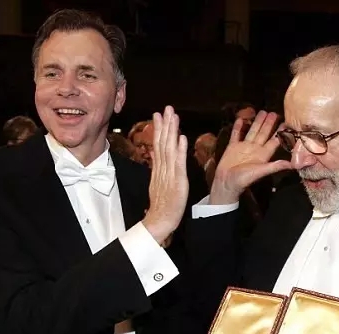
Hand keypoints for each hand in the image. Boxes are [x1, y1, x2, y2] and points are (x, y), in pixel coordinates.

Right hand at [142, 106, 188, 243]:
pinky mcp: (178, 181)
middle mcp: (162, 169)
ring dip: (171, 131)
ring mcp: (169, 174)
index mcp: (158, 169)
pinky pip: (179, 163)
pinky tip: (181, 138)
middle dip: (164, 124)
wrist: (160, 221)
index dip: (159, 129)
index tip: (158, 115)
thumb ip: (159, 171)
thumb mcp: (158, 185)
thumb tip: (157, 159)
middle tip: (166, 108)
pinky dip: (180, 150)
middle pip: (162, 143)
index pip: (158, 145)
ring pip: (169, 149)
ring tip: (173, 116)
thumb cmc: (162, 206)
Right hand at [210, 111, 291, 204]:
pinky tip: (241, 119)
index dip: (280, 132)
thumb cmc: (244, 179)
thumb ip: (275, 166)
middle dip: (269, 123)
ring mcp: (243, 147)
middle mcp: (255, 149)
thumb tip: (292, 165)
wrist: (226, 182)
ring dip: (257, 122)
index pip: (274, 141)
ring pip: (252, 132)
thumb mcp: (261, 171)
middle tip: (274, 113)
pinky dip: (238, 127)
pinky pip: (236, 135)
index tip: (286, 123)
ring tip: (262, 112)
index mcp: (263, 154)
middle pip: (264, 133)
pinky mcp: (232, 147)